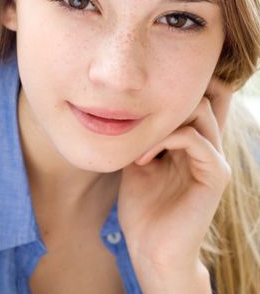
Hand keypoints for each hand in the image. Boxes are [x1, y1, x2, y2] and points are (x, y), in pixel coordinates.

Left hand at [117, 77, 232, 291]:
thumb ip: (141, 137)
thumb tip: (127, 112)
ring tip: (137, 148)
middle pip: (201, 98)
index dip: (169, 94)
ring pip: (200, 111)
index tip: (130, 108)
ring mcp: (213, 160)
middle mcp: (205, 147)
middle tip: (132, 124)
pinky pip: (197, 139)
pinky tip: (142, 159)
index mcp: (188, 145)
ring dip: (161, 122)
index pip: (194, 102)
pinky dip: (165, 141)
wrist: (151, 249)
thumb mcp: (135, 164)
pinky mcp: (216, 174)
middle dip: (163, 103)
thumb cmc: (141, 210)